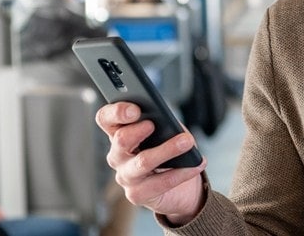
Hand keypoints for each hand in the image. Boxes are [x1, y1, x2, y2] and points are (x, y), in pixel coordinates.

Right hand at [97, 102, 207, 225]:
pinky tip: (197, 163)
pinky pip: (161, 183)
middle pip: (121, 140)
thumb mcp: (167, 132)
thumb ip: (163, 124)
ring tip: (187, 141)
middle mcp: (117, 155)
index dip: (116, 112)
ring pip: (142, 161)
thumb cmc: (169, 152)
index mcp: (119, 133)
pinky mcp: (137, 194)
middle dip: (137, 130)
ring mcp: (125, 176)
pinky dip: (182, 172)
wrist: (179, 189)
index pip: (105, 118)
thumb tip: (168, 123)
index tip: (135, 109)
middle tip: (153, 125)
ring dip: (167, 149)